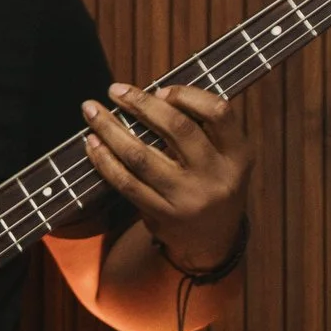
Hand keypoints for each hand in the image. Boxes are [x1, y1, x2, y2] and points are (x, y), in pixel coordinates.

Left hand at [81, 82, 252, 271]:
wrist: (211, 241)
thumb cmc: (209, 182)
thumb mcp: (222, 158)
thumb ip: (199, 128)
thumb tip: (145, 94)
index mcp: (238, 155)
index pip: (219, 112)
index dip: (187, 94)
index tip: (159, 90)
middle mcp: (217, 176)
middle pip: (177, 129)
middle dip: (141, 104)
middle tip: (115, 90)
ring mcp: (189, 198)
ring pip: (141, 156)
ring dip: (110, 129)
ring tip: (92, 111)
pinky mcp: (163, 214)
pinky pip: (126, 182)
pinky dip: (104, 160)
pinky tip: (92, 143)